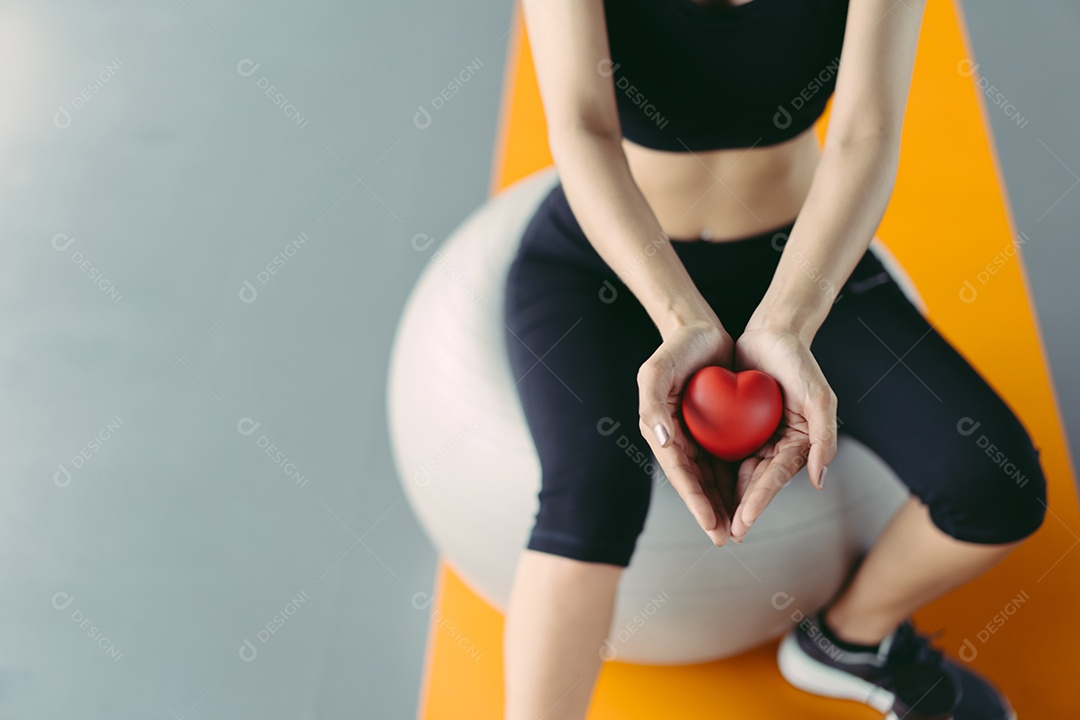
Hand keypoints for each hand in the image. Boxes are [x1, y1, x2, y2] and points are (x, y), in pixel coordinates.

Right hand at [637, 320, 738, 545]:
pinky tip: (749, 497)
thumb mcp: (656, 370)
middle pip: (696, 482)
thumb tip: (662, 440)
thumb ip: (652, 403)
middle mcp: (677, 438)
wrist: (700, 329)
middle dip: (709, 512)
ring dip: (723, 504)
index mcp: (660, 431)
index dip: (694, 501)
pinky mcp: (716, 429)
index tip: (710, 524)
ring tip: (737, 530)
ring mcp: (697, 435)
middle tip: (725, 539)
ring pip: (712, 477)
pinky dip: (735, 479)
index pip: (680, 473)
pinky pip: (726, 459)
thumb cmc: (676, 348)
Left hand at [728, 325, 837, 542]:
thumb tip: (819, 479)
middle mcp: (779, 445)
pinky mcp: (739, 427)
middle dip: (741, 510)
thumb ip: (824, 437)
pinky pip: (725, 453)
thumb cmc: (798, 361)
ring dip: (726, 499)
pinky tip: (699, 487)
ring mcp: (758, 437)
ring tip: (712, 523)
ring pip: (739, 474)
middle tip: (724, 535)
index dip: (759, 501)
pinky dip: (714, 471)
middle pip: (757, 483)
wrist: (772, 332)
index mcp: (800, 444)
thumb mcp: (819, 396)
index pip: (776, 477)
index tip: (744, 520)